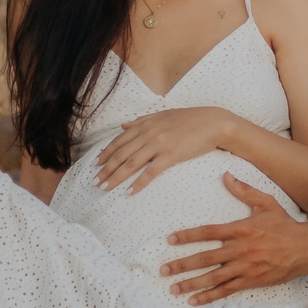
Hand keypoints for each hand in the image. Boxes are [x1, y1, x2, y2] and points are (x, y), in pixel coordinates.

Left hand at [94, 106, 230, 193]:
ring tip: (105, 188)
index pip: (119, 141)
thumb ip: (141, 120)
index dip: (105, 154)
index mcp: (145, 124)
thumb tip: (123, 125)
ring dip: (116, 177)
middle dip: (106, 169)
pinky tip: (130, 192)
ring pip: (131, 163)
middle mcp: (148, 133)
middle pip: (121, 154)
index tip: (95, 165)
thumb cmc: (189, 119)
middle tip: (95, 182)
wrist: (213, 123)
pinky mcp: (171, 156)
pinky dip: (138, 183)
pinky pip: (150, 172)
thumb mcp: (162, 115)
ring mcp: (159, 144)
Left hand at [162, 176, 307, 304]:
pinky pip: (226, 290)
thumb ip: (244, 190)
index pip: (209, 232)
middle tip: (163, 270)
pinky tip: (194, 300)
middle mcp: (241, 249)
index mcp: (242, 229)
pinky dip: (210, 296)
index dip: (188, 236)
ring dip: (191, 283)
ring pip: (213, 277)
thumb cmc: (284, 225)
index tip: (170, 240)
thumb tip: (226, 176)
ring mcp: (245, 267)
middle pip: (206, 258)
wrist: (306, 248)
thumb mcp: (266, 203)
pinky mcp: (251, 281)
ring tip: (173, 288)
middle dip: (182, 264)